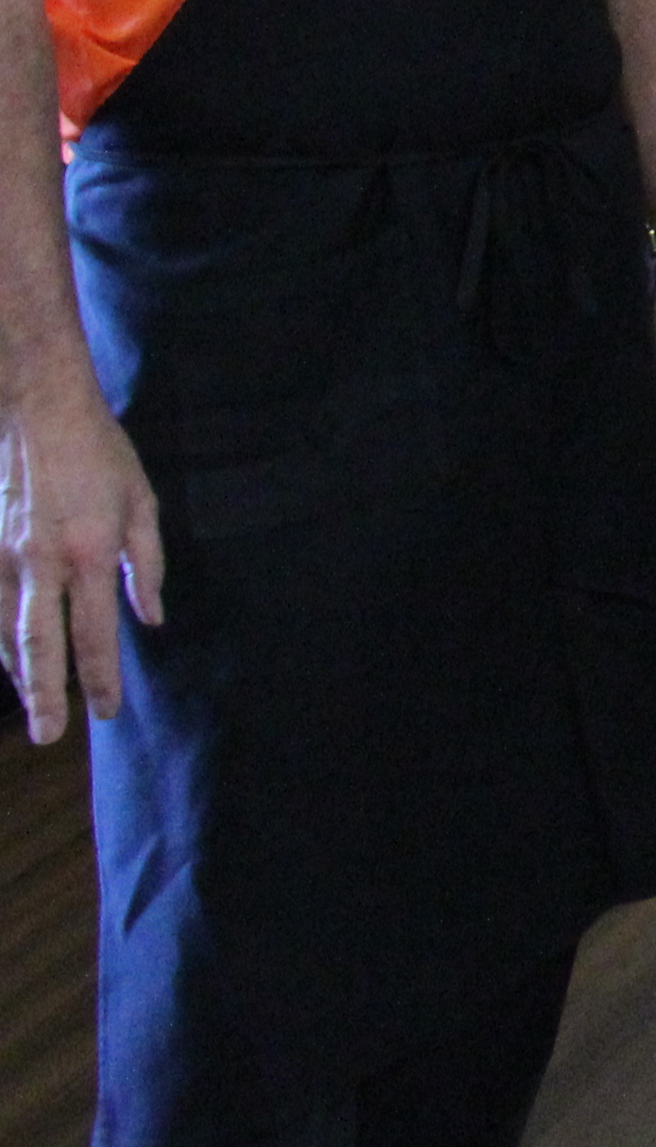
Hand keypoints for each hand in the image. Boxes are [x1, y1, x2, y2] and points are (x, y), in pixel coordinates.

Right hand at [3, 377, 159, 741]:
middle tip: (51, 736)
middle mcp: (42, 564)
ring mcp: (4, 558)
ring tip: (34, 706)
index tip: (106, 711)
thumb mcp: (141, 503)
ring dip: (20, 674)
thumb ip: (146, 565)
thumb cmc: (99, 453)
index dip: (100, 678)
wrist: (38, 410)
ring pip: (5, 633)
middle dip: (46, 695)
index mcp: (90, 554)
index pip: (95, 633)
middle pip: (40, 645)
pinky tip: (8, 661)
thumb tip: (150, 618)